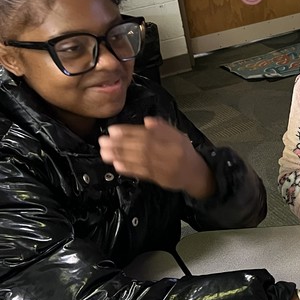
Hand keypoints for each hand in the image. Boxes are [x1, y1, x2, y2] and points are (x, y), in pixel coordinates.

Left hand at [99, 117, 214, 197]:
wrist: (196, 173)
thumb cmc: (184, 152)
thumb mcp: (178, 135)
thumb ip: (163, 128)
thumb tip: (147, 120)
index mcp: (173, 140)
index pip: (148, 135)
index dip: (129, 132)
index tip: (113, 130)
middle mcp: (168, 153)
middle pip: (142, 148)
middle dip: (120, 144)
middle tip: (103, 141)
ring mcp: (164, 167)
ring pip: (140, 161)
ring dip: (121, 156)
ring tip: (105, 152)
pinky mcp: (159, 179)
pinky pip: (143, 173)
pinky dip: (129, 169)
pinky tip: (117, 165)